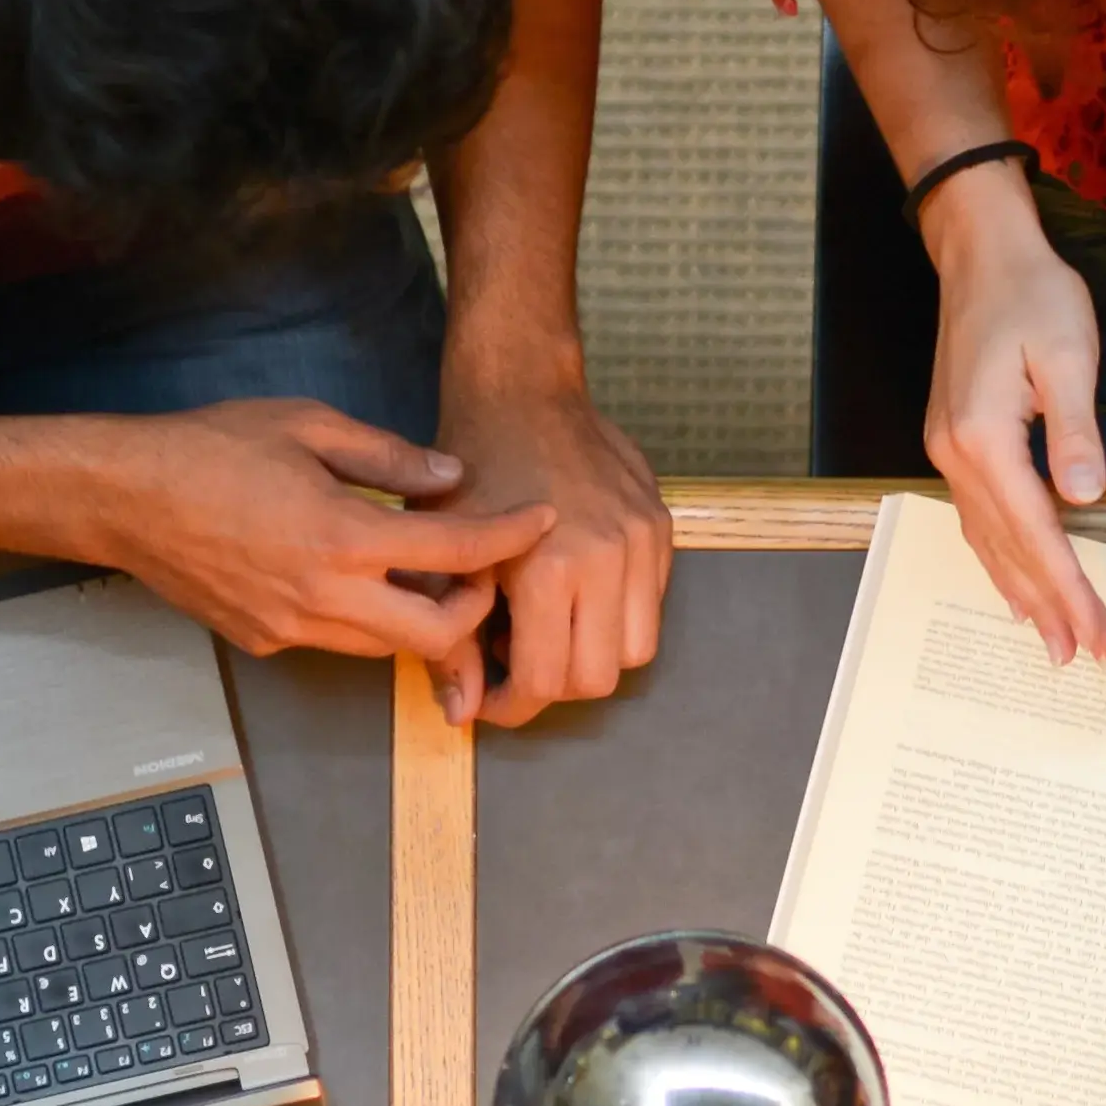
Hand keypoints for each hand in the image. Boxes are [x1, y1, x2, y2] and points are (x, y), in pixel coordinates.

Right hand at [83, 397, 535, 718]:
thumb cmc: (210, 448)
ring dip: (420, 618)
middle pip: (437, 634)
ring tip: (426, 572)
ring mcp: (294, 628)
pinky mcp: (268, 642)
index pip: (458, 551)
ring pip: (388, 647)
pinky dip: (368, 619)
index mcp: (344, 536)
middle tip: (481, 569)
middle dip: (474, 608)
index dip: (509, 536)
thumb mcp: (309, 425)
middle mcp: (325, 596)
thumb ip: (388, 457)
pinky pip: (340, 642)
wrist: (124, 496)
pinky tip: (360, 579)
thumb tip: (451, 476)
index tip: (540, 520)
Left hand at [431, 359, 670, 727]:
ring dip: (593, 656)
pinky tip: (576, 590)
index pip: (546, 681)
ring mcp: (642, 543)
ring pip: (636, 651)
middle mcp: (608, 560)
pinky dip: (615, 616)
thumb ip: (452, 639)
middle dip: (553, 687)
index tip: (489, 701)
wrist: (522, 393)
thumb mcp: (445, 556)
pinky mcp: (660, 529)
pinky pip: (650, 605)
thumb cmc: (470, 469)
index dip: (512, 707)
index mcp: (549, 569)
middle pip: (597, 679)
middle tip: (516, 661)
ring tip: (551, 626)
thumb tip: (461, 712)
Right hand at [922, 176, 1105, 659]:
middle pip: (1006, 550)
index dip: (1070, 590)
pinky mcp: (953, 441)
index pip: (1037, 534)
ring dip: (1018, 592)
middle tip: (1081, 657)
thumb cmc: (1033, 295)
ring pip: (985, 541)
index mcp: (984, 438)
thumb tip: (1085, 498)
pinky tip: (1014, 581)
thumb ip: (1076, 431)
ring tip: (1049, 639)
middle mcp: (955, 455)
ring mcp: (947, 451)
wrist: (981, 254)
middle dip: (1046, 607)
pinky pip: (976, 518)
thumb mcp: (1069, 356)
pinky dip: (998, 557)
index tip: (1100, 636)